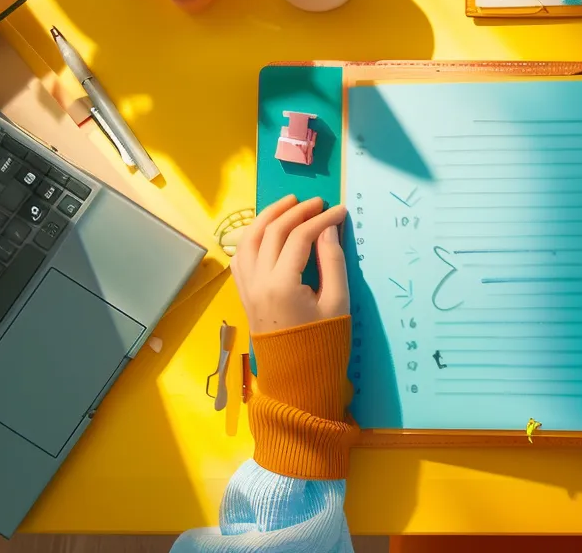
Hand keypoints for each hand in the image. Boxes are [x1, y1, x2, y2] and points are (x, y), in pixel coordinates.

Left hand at [233, 195, 348, 335]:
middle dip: (296, 212)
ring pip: (249, 239)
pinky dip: (252, 237)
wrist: (298, 379)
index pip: (300, 237)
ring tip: (288, 204)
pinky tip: (266, 230)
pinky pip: (241, 256)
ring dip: (268, 217)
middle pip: (272, 232)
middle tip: (317, 202)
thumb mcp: (337, 303)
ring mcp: (247, 287)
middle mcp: (258, 281)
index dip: (321, 220)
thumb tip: (328, 228)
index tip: (340, 212)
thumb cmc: (323, 344)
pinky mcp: (244, 293)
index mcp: (282, 284)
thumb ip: (332, 262)